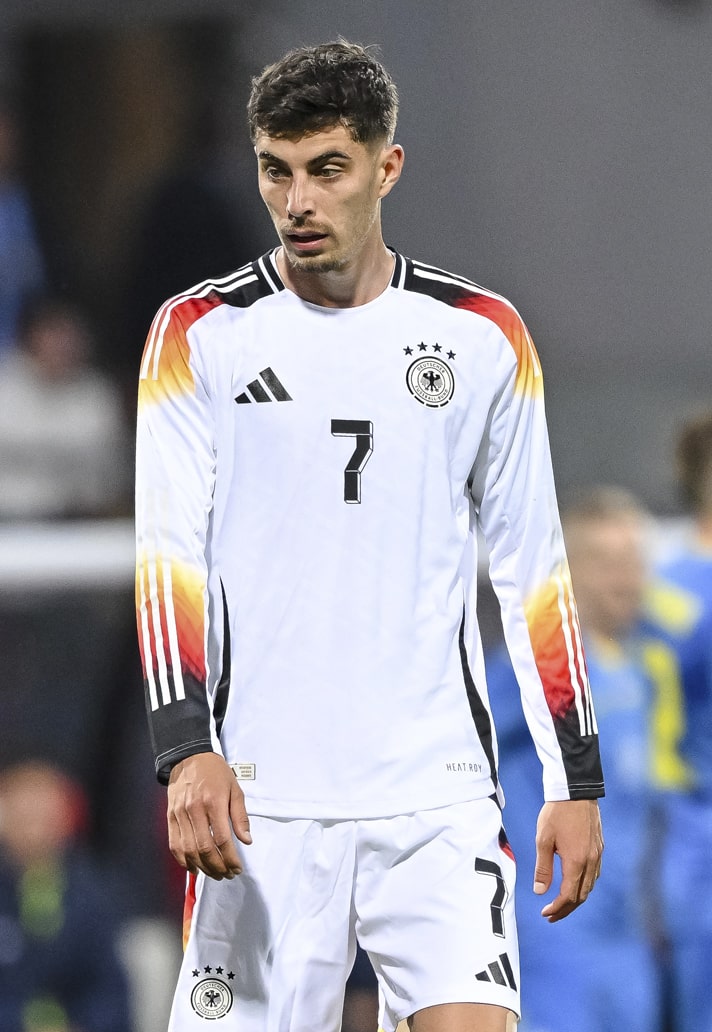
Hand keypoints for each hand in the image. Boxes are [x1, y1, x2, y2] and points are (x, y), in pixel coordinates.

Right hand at [167, 753, 251, 879]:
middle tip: (227, 874)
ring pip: (189, 850)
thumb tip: (246, 840)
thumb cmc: (215, 772)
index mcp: (213, 802)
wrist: (189, 757)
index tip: (237, 868)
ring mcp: (180, 815)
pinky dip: (184, 860)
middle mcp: (194, 810)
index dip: (230, 858)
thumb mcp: (234, 789)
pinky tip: (194, 867)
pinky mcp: (170, 818)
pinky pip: (175, 845)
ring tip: (214, 873)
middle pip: (205, 849)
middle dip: (218, 867)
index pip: (222, 839)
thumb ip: (240, 816)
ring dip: (202, 868)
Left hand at [533, 799, 602, 921]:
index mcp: (576, 862)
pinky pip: (594, 874)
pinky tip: (574, 883)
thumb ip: (543, 868)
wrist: (576, 791)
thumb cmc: (556, 813)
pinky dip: (584, 885)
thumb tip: (540, 892)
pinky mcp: (599, 847)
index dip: (557, 908)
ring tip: (562, 903)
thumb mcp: (543, 840)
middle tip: (552, 915)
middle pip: (581, 896)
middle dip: (566, 909)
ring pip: (590, 886)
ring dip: (576, 898)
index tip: (545, 913)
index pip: (568, 896)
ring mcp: (598, 855)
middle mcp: (591, 862)